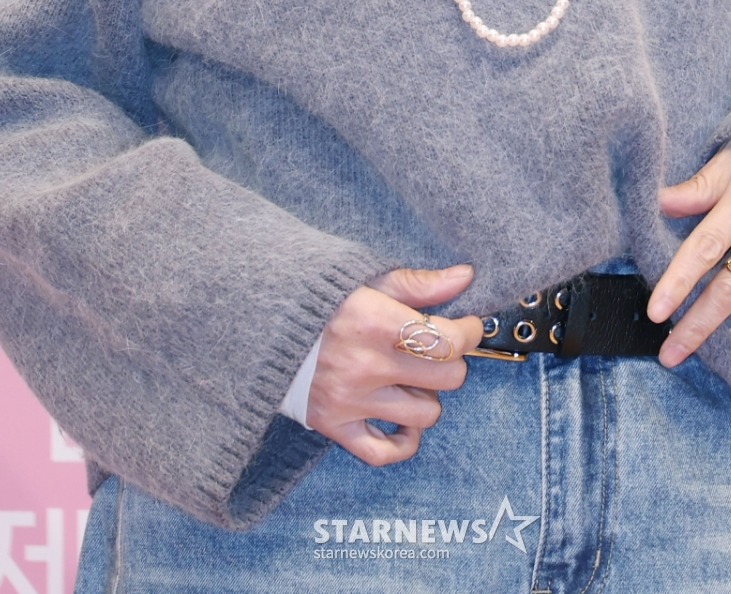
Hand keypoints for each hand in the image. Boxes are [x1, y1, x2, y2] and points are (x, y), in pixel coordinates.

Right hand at [306, 264, 483, 464]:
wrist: (262, 323)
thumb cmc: (321, 298)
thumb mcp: (369, 279)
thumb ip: (420, 283)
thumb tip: (465, 277)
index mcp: (375, 322)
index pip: (448, 342)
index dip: (469, 333)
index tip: (466, 326)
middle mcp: (365, 365)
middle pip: (446, 379)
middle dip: (449, 361)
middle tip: (434, 349)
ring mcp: (350, 401)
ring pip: (425, 415)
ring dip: (426, 395)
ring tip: (410, 377)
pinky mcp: (334, 425)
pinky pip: (384, 453)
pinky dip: (402, 441)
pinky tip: (401, 419)